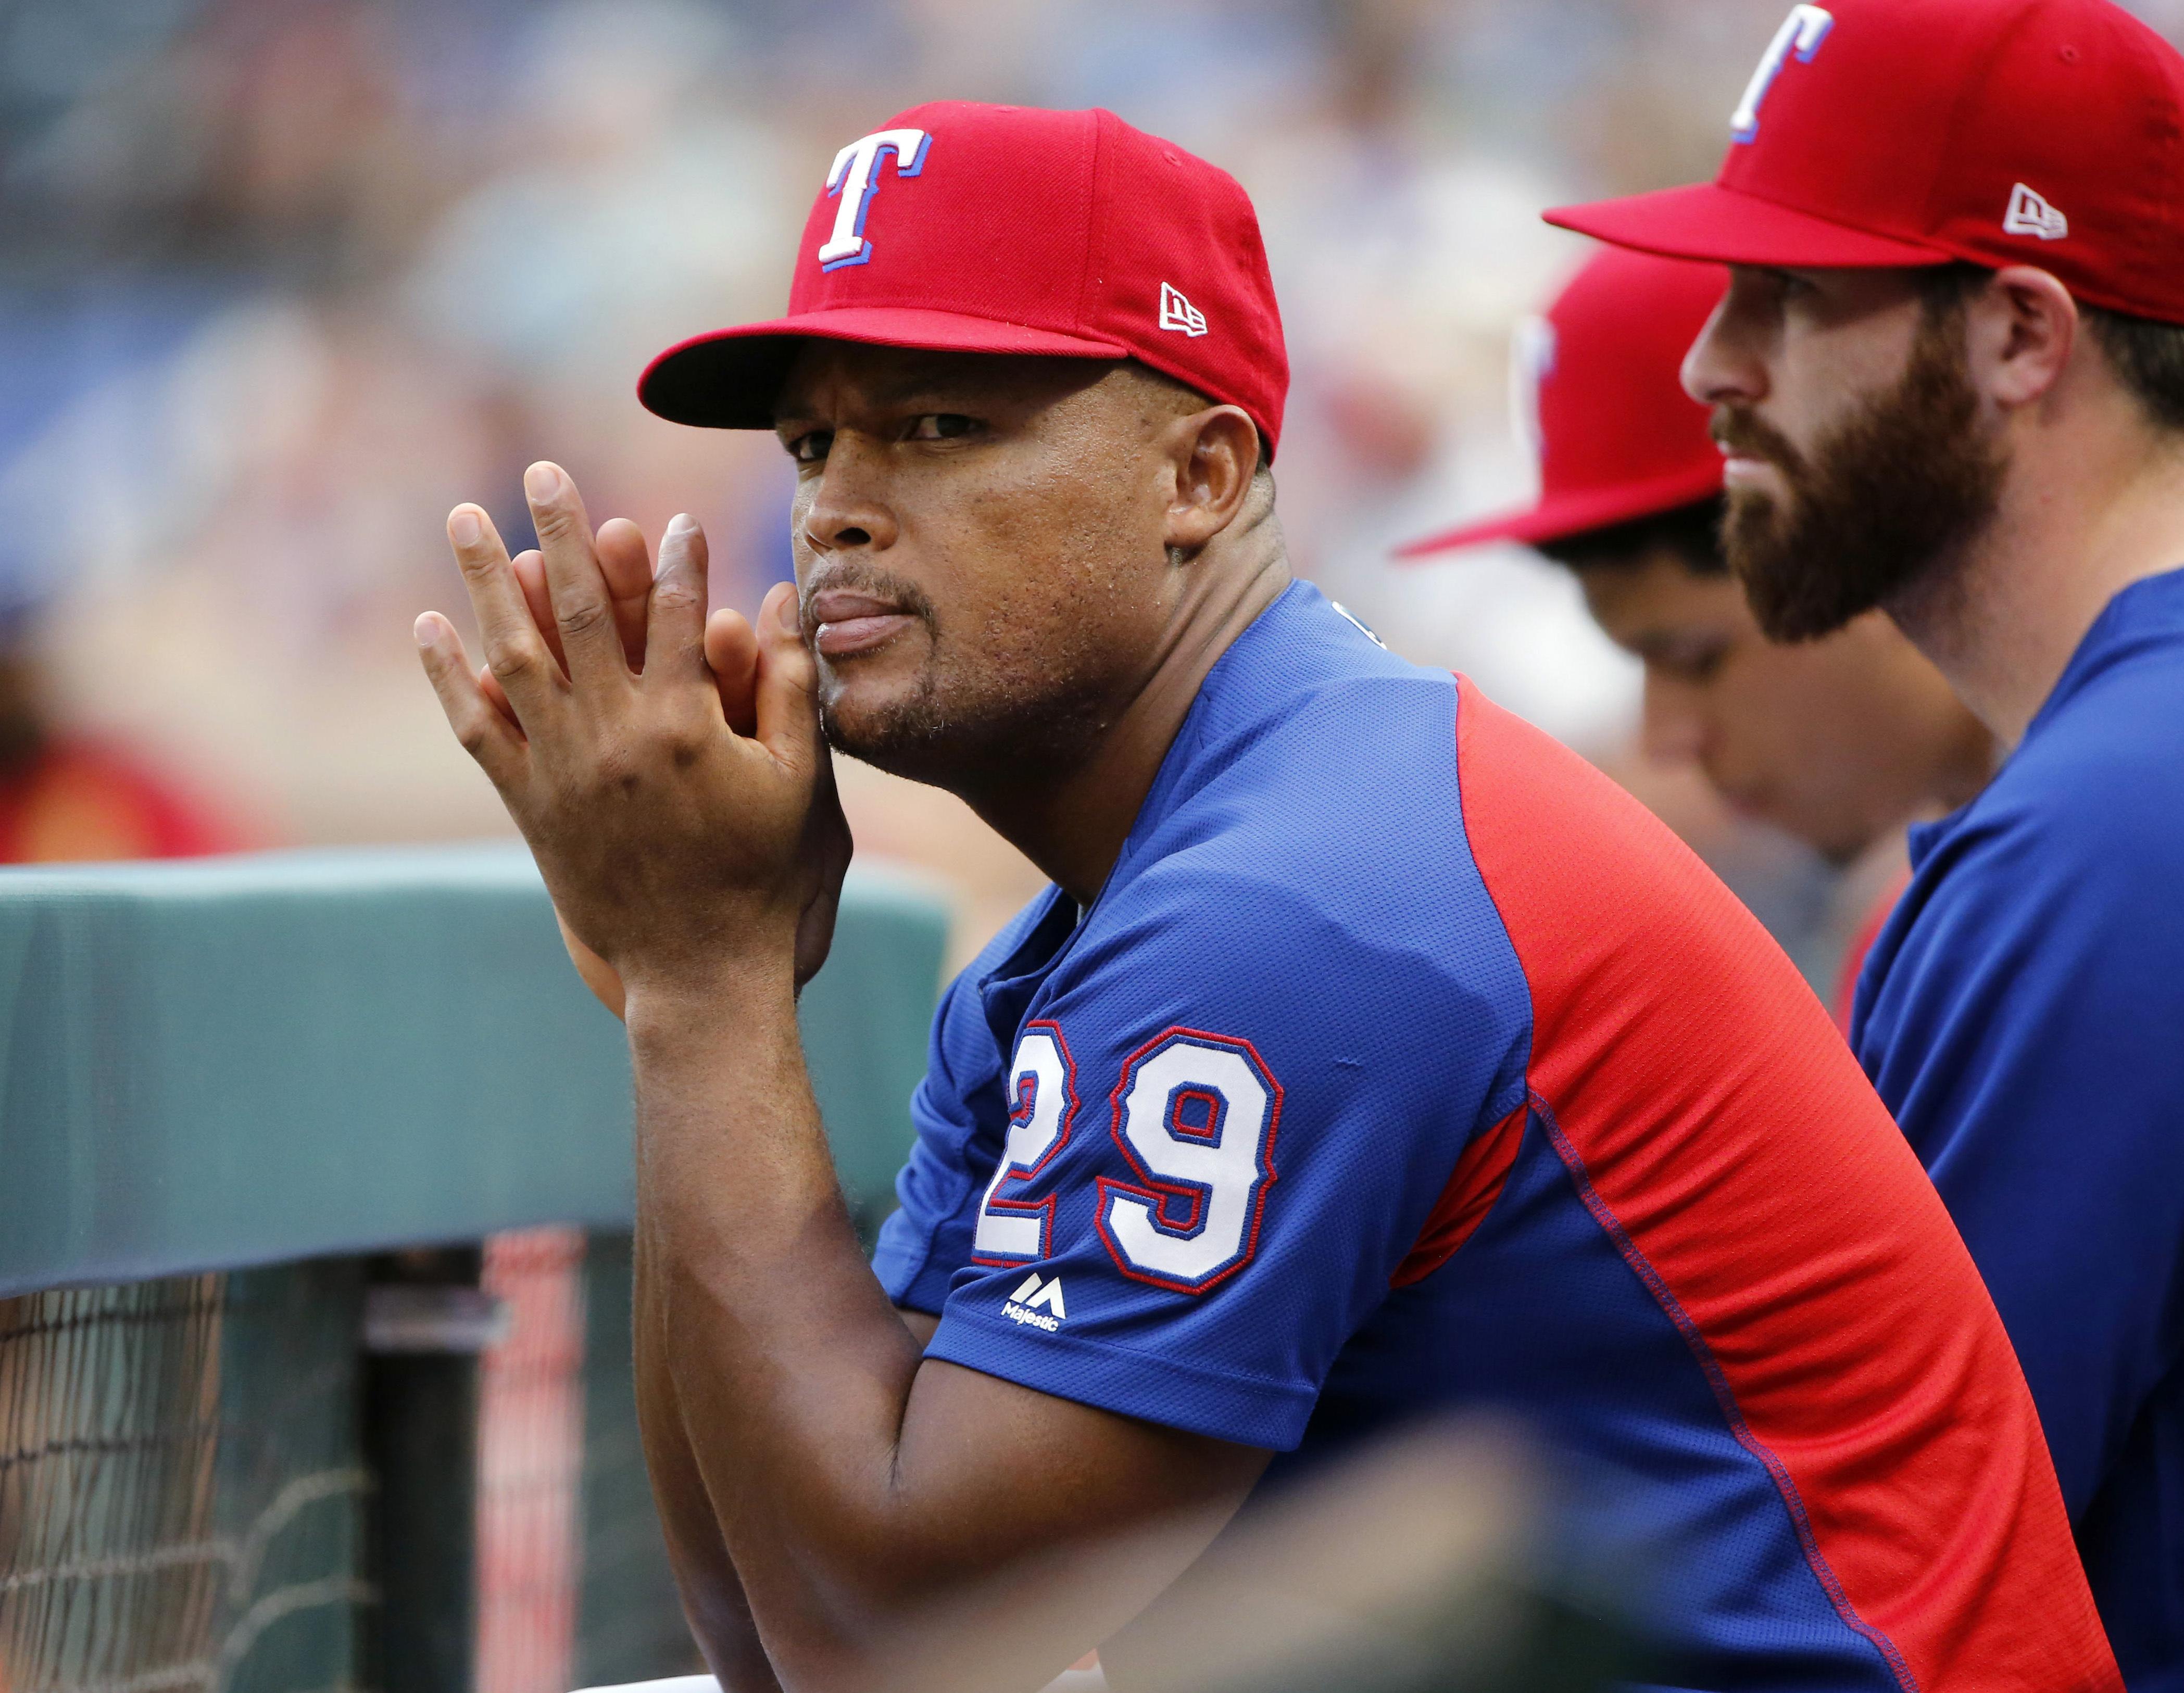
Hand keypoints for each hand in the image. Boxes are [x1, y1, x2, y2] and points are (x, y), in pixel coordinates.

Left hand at [416, 461, 848, 1005]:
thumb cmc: (761, 875)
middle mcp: (616, 736)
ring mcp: (565, 768)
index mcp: (687, 725)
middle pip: (585, 611)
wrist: (698, 968)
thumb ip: (786, 688)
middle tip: (542, 471)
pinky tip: (429, 626)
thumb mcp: (797, 782)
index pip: (680, 614)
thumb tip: (778, 601)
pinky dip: (450, 678)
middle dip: (565, 534)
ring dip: (489, 581)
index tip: (669, 516)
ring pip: (516, 654)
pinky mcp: (530, 804)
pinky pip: (479, 729)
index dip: (677, 559)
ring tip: (465, 518)